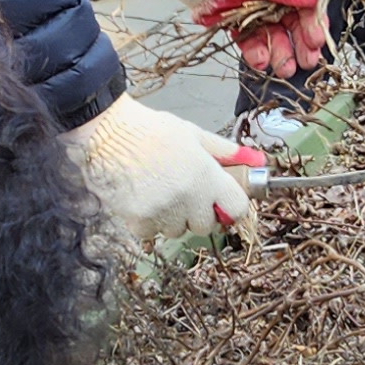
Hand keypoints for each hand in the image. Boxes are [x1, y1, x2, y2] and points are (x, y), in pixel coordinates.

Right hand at [70, 96, 258, 248]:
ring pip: (178, 231)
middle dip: (199, 213)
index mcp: (206, 175)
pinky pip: (152, 233)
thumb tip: (257, 159)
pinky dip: (148, 222)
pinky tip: (142, 199)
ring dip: (173, 218)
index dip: (231, 207)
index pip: (237, 208)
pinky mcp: (139, 221)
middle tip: (185, 193)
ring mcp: (163, 212)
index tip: (222, 202)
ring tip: (159, 192)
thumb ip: (226, 152)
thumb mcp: (194, 135)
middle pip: (206, 225)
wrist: (107, 133)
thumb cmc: (151, 130)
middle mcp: (188, 198)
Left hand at [152, 0, 331, 77]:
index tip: (316, 41)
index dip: (314, 23)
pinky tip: (259, 62)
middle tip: (306, 64)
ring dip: (280, 53)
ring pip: (273, 37)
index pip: (306, 4)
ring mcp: (253, 12)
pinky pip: (250, 42)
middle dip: (300, 45)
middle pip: (293, 24)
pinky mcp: (235, 25)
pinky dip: (256, 53)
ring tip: (283, 69)